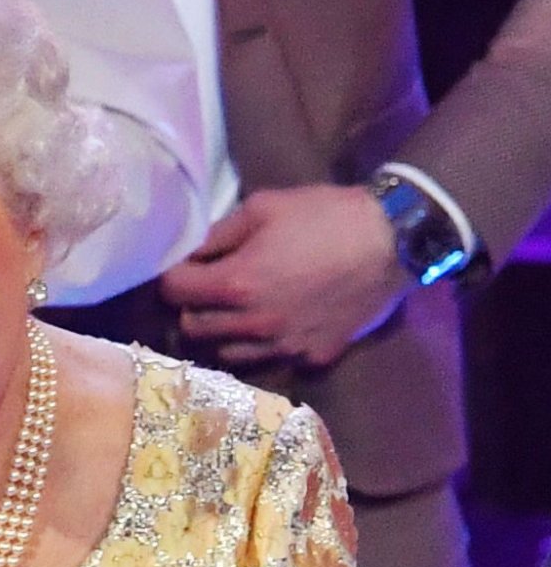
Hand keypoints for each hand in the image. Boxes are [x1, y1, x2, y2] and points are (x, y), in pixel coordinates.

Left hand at [159, 184, 410, 368]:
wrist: (392, 243)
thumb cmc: (328, 216)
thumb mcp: (265, 206)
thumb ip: (220, 232)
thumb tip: (192, 249)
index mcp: (236, 283)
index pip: (174, 292)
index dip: (173, 275)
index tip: (183, 266)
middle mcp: (251, 325)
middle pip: (193, 328)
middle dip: (191, 306)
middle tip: (206, 287)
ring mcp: (281, 347)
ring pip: (225, 352)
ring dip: (222, 331)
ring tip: (237, 309)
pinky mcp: (309, 357)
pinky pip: (269, 361)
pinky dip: (260, 345)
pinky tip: (274, 323)